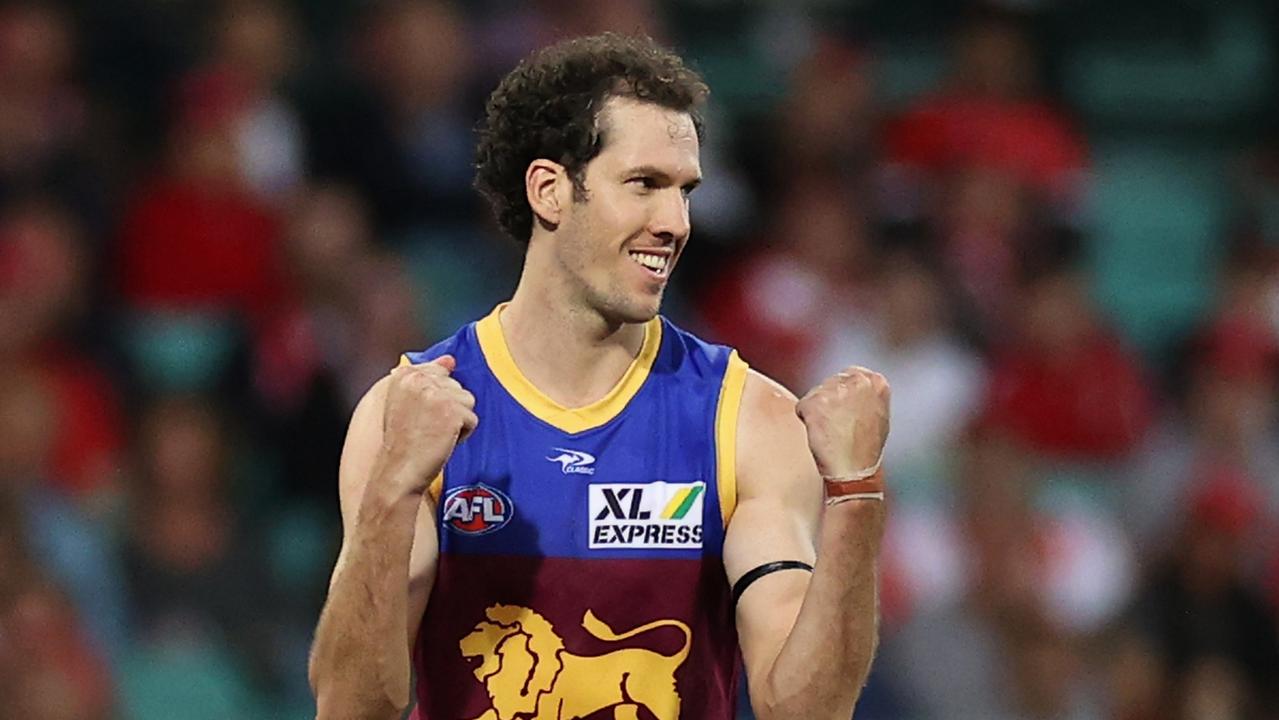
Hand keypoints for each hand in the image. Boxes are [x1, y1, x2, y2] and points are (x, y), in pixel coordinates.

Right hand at [378, 355, 477, 492]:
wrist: (399, 471)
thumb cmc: (403, 442)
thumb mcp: (408, 403)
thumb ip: (428, 377)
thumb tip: (450, 359)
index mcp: (404, 375)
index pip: (438, 371)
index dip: (436, 398)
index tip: (420, 416)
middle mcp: (419, 380)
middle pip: (456, 386)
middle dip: (448, 409)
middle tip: (426, 428)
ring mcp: (436, 394)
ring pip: (467, 401)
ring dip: (457, 421)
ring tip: (434, 434)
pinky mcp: (451, 411)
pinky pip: (472, 419)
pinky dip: (463, 434)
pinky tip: (442, 442)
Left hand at [796, 366, 889, 478]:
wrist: (855, 472)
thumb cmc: (866, 450)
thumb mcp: (877, 414)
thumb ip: (865, 395)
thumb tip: (849, 388)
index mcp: (876, 382)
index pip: (848, 376)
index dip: (842, 395)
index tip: (844, 413)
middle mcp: (856, 381)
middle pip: (829, 383)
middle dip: (828, 402)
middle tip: (838, 426)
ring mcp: (835, 390)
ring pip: (815, 394)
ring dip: (818, 411)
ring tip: (832, 432)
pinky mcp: (815, 402)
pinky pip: (801, 407)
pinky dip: (806, 420)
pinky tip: (821, 434)